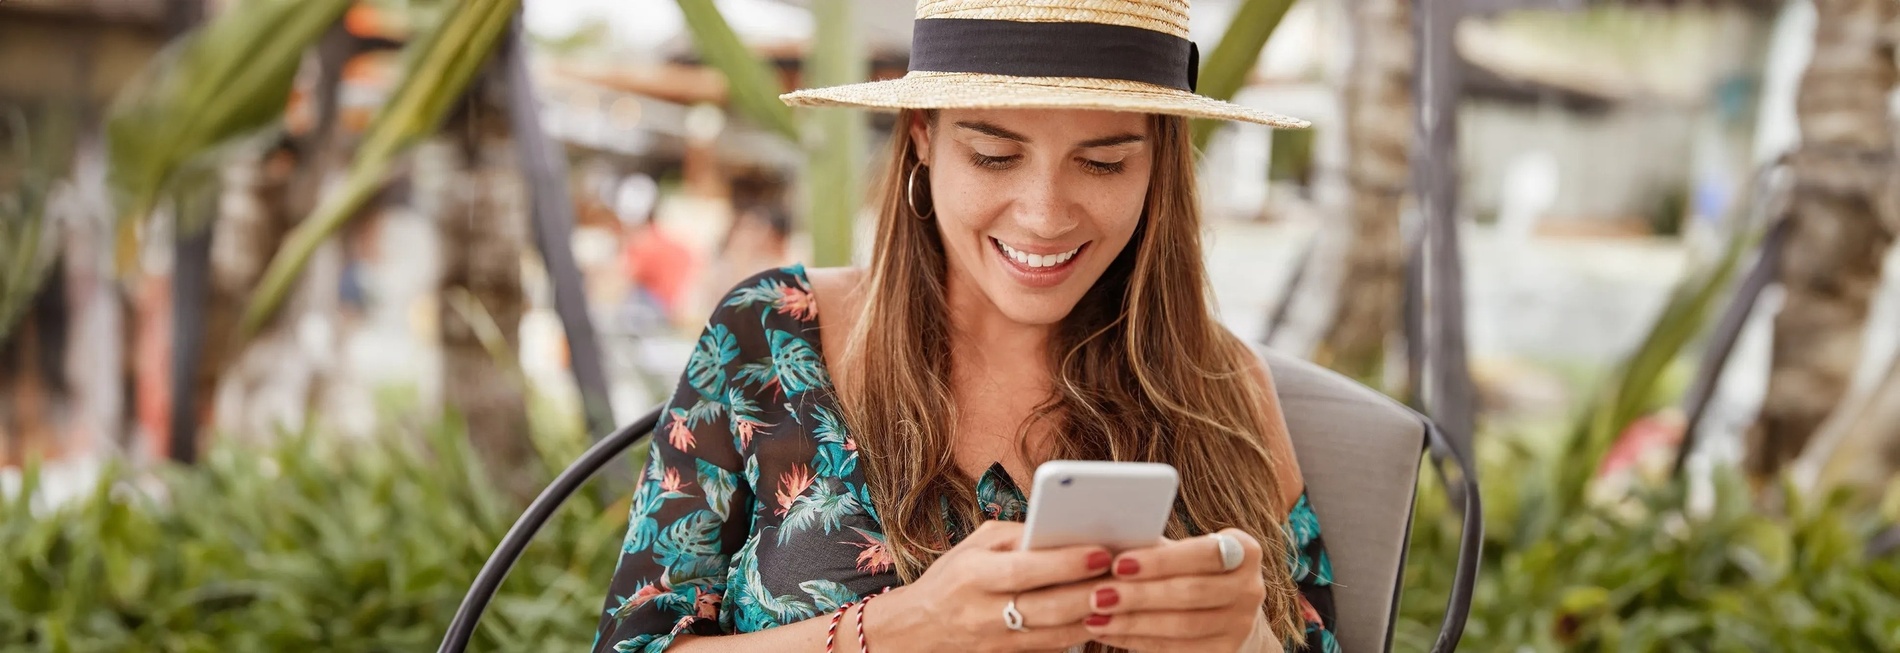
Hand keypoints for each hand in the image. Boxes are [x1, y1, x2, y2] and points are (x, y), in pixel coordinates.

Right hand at [874, 521, 1111, 651]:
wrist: (919, 630)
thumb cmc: (953, 579)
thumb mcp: (975, 546)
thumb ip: (1019, 537)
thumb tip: (1066, 529)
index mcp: (973, 575)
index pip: (1025, 569)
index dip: (1067, 562)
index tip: (1102, 552)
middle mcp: (982, 613)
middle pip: (1048, 607)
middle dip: (1091, 591)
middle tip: (1125, 575)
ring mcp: (996, 643)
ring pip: (1057, 634)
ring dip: (1094, 615)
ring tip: (1121, 594)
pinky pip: (1053, 649)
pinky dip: (1080, 633)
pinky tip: (1099, 616)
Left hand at [1081, 529, 1269, 651]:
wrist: (1227, 612)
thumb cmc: (1191, 570)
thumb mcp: (1184, 552)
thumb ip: (1156, 545)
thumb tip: (1106, 538)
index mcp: (1244, 551)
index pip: (1203, 553)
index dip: (1160, 561)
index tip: (1118, 563)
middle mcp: (1250, 589)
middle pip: (1191, 593)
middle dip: (1139, 595)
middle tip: (1098, 595)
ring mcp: (1241, 626)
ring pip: (1182, 626)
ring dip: (1133, 622)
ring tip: (1095, 617)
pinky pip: (1176, 649)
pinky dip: (1137, 641)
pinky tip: (1108, 632)